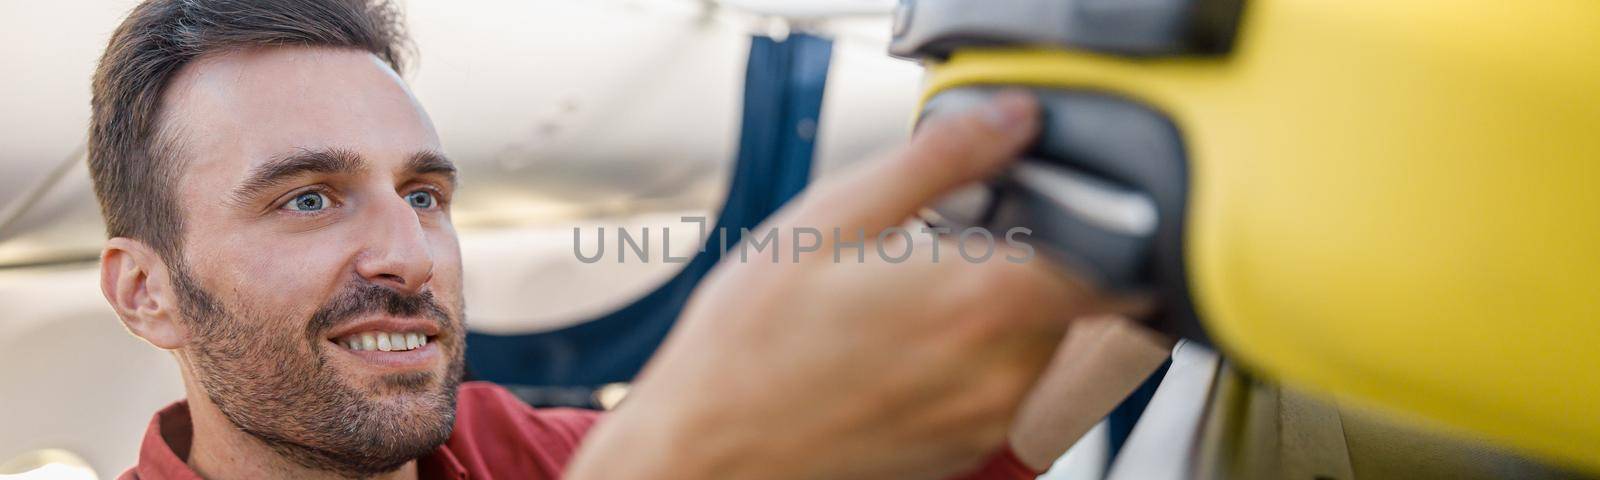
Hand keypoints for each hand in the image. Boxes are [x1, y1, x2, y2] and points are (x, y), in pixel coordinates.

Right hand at [565, 91, 1146, 479]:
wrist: (709, 447)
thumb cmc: (751, 345)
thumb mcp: (833, 217)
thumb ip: (940, 162)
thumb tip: (1009, 123)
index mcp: (983, 301)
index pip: (1114, 256)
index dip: (1086, 219)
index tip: (1034, 207)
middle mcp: (1005, 371)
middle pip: (1094, 303)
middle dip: (1052, 265)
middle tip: (969, 249)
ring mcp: (992, 420)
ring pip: (1064, 351)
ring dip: (1028, 317)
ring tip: (938, 300)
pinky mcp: (973, 450)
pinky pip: (1024, 393)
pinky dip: (997, 362)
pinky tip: (923, 347)